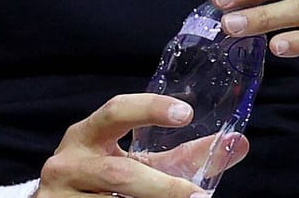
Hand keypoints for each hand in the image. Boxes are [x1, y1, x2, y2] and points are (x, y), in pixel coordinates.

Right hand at [35, 93, 244, 196]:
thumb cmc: (106, 183)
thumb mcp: (138, 165)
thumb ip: (184, 157)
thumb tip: (240, 143)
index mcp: (84, 136)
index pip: (115, 112)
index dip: (149, 109)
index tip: (186, 113)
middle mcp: (67, 163)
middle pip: (120, 173)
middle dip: (163, 188)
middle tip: (201, 197)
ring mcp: (59, 195)